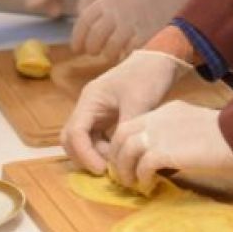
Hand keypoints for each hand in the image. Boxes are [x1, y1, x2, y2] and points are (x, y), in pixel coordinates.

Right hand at [61, 50, 190, 174]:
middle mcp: (88, 107)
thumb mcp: (139, 102)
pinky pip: (98, 139)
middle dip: (85, 157)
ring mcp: (96, 113)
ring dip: (96, 156)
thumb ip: (126, 128)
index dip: (85, 154)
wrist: (160, 60)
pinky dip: (105, 151)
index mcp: (90, 100)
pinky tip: (122, 156)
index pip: (75, 132)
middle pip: (72, 139)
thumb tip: (122, 155)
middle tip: (109, 170)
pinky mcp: (107, 118)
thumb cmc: (147, 76)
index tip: (103, 170)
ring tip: (120, 164)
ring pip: (84, 142)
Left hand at [66, 0, 202, 60]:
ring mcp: (132, 25)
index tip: (78, 48)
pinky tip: (131, 54)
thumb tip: (91, 33)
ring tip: (115, 55)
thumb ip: (107, 11)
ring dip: (110, 55)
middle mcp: (117, 12)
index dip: (78, 38)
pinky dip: (127, 57)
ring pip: (110, 50)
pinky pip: (129, 54)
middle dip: (92, 49)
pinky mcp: (147, 36)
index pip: (84, 22)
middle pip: (94, 39)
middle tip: (95, 53)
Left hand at [108, 101, 232, 190]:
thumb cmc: (229, 136)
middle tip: (122, 174)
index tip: (128, 159)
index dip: (125, 143)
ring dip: (124, 169)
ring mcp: (160, 133)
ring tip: (132, 183)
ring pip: (125, 149)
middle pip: (121, 134)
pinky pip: (141, 165)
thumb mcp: (197, 127)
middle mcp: (159, 118)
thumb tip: (170, 154)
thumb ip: (179, 134)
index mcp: (168, 110)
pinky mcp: (165, 151)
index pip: (134, 123)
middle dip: (116, 155)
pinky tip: (148, 185)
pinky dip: (141, 177)